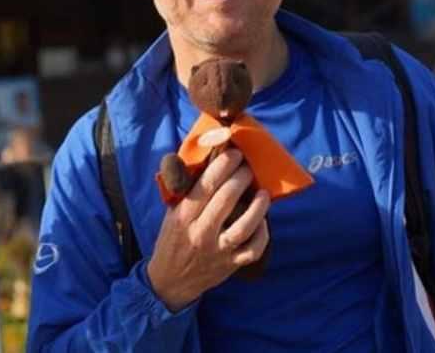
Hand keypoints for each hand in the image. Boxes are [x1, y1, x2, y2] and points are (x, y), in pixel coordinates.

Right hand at [147, 148, 269, 311]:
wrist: (170, 281)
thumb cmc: (173, 238)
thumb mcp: (173, 212)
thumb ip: (188, 189)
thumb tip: (208, 157)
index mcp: (183, 215)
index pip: (205, 186)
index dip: (223, 166)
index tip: (234, 153)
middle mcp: (200, 232)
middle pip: (225, 200)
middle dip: (240, 178)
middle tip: (248, 167)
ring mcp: (218, 250)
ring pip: (243, 227)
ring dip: (257, 207)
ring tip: (264, 192)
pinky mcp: (231, 265)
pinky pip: (253, 250)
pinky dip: (262, 234)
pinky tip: (264, 221)